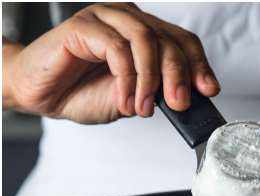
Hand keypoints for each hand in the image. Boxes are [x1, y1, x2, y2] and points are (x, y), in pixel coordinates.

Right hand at [2, 3, 216, 122]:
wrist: (44, 94)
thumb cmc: (86, 92)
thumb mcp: (137, 96)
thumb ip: (161, 90)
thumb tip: (189, 94)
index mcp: (144, 32)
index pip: (183, 41)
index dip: (199, 65)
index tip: (208, 91)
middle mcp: (127, 19)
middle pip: (168, 40)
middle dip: (178, 76)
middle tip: (178, 104)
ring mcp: (104, 18)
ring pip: (146, 39)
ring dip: (151, 79)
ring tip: (144, 107)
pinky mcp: (82, 25)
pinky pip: (116, 48)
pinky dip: (126, 79)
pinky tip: (124, 101)